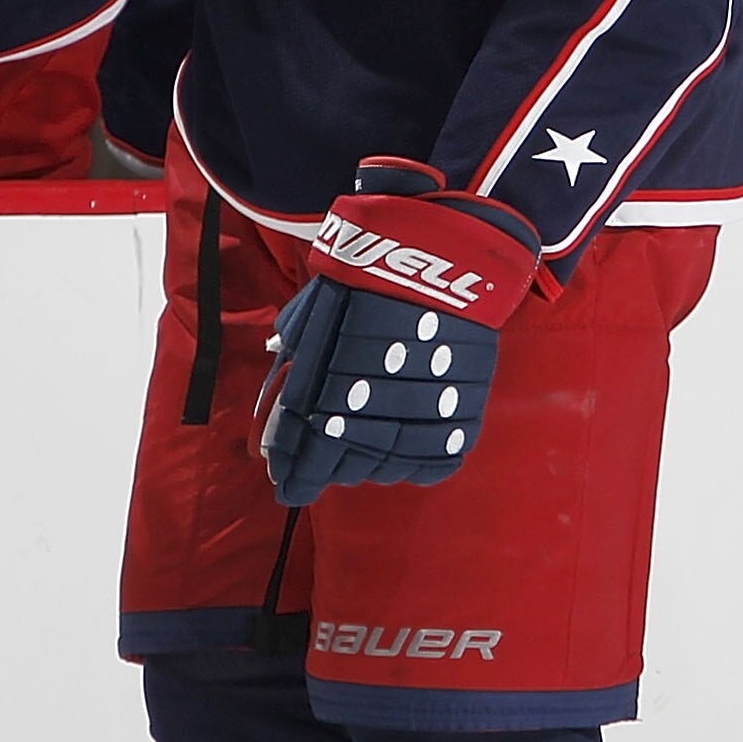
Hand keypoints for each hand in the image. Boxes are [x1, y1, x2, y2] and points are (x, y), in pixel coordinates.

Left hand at [256, 158, 540, 505]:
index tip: (286, 488)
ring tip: (361, 454)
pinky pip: (434, 463)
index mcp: (337, 383)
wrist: (443, 253)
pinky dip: (413, 466)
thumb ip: (299, 359)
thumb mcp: (318, 312)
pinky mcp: (463, 413)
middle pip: (348, 463)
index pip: (311, 453)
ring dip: (369, 465)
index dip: (297, 476)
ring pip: (389, 466)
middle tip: (322, 464)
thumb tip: (279, 402)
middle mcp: (381, 406)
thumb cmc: (371, 277)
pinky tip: (399, 456)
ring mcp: (425, 415)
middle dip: (330, 468)